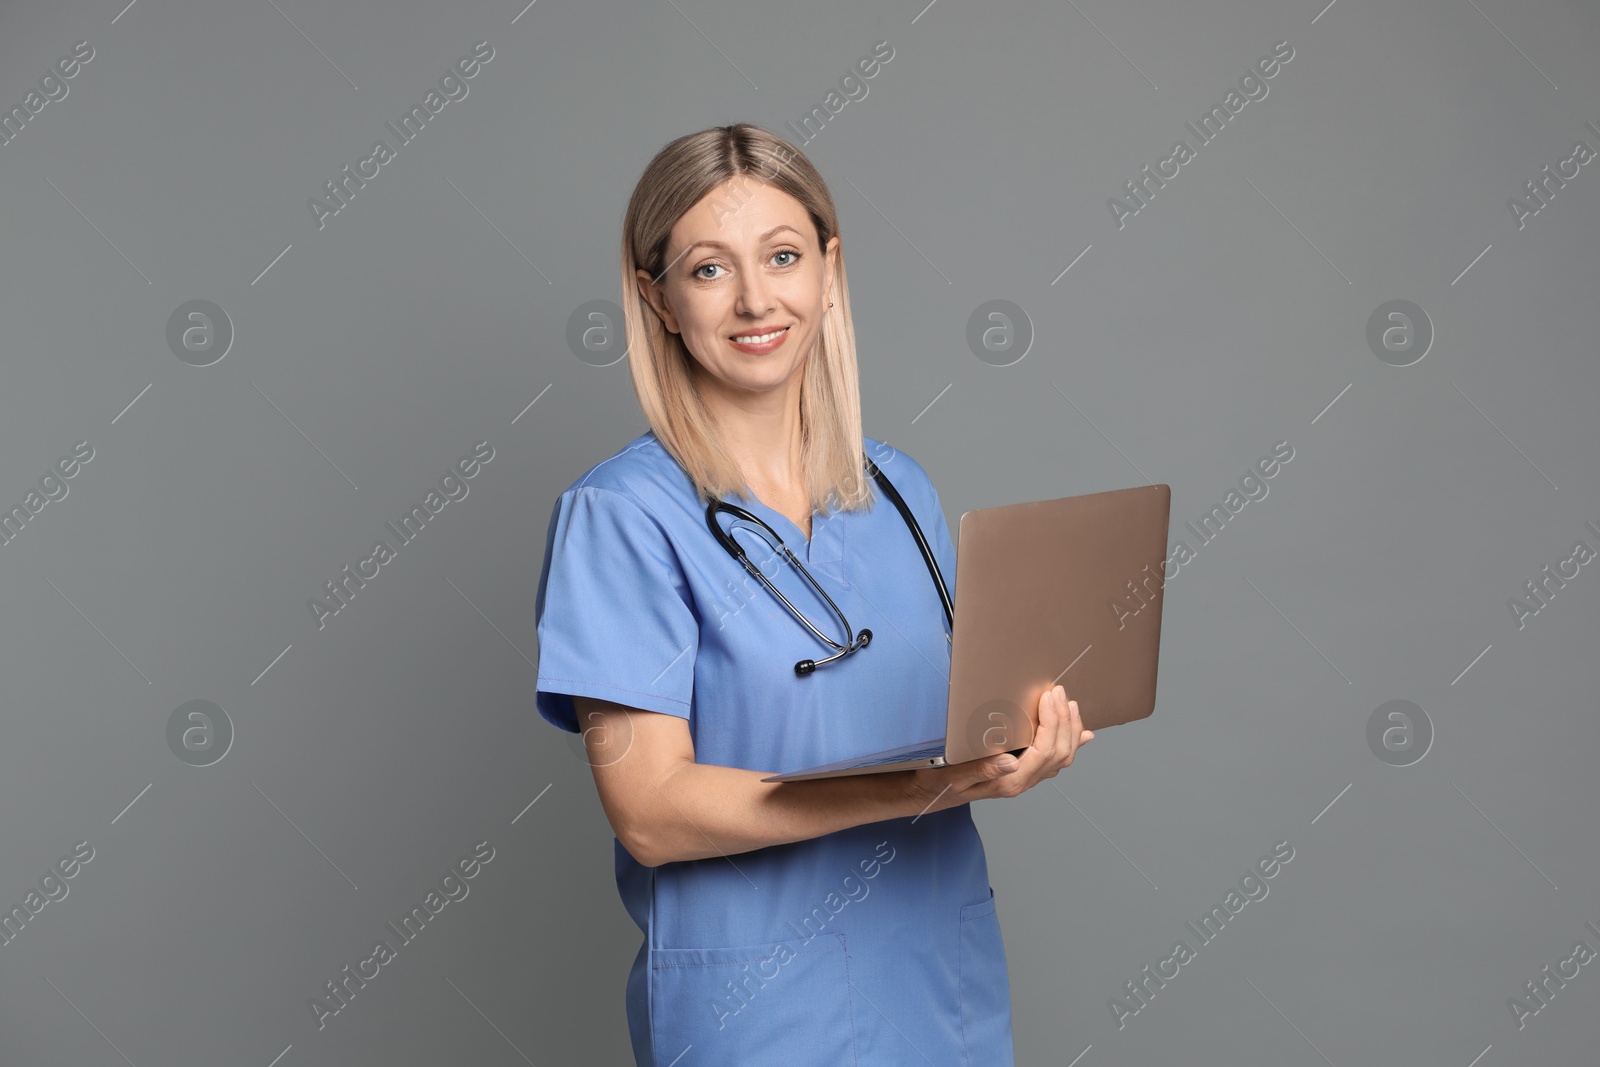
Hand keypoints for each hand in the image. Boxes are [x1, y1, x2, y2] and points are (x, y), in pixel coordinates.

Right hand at [900, 685, 1092, 815]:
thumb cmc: (941, 783)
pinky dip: (1071, 745)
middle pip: (1059, 752)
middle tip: (1059, 693)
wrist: (933, 795)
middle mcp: (1023, 782)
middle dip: (1063, 720)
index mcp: (1010, 782)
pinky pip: (1054, 761)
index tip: (1048, 697)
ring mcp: (1026, 779)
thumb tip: (1011, 761)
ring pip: (1061, 757)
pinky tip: (1081, 735)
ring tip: (1071, 706)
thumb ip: (983, 769)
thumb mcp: (955, 775)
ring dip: (1070, 730)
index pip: (1044, 751)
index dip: (1052, 722)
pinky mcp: (1024, 773)